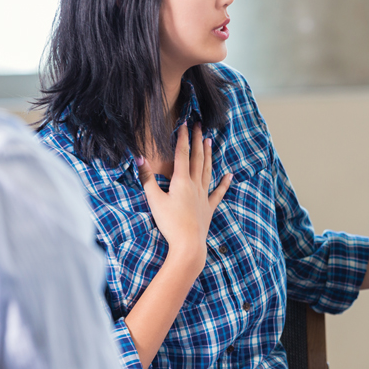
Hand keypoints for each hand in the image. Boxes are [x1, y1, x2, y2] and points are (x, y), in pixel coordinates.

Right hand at [137, 123, 231, 273]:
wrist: (188, 244)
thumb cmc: (170, 223)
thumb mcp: (154, 200)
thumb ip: (147, 178)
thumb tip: (139, 158)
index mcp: (182, 181)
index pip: (182, 154)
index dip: (183, 138)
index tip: (184, 124)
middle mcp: (195, 185)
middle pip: (197, 158)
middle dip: (198, 140)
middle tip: (200, 126)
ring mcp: (204, 195)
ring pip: (207, 170)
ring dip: (209, 155)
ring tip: (210, 141)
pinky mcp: (209, 207)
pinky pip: (219, 192)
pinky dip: (224, 183)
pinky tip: (230, 175)